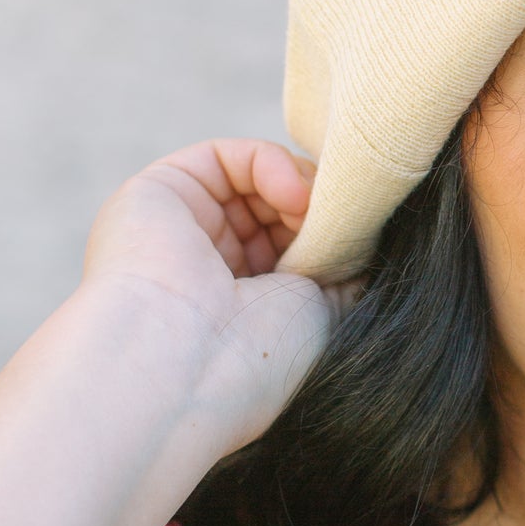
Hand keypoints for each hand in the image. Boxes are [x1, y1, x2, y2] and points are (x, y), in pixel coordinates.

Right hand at [83, 139, 351, 451]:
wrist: (185, 367)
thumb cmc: (258, 357)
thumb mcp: (323, 316)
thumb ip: (344, 273)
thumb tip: (366, 237)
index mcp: (239, 309)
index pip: (292, 251)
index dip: (329, 239)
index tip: (358, 247)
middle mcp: (205, 269)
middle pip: (275, 211)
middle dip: (316, 212)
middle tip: (341, 229)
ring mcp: (180, 230)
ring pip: (253, 182)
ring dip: (299, 189)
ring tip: (316, 216)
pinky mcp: (158, 192)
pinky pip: (224, 158)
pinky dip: (270, 163)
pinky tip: (295, 196)